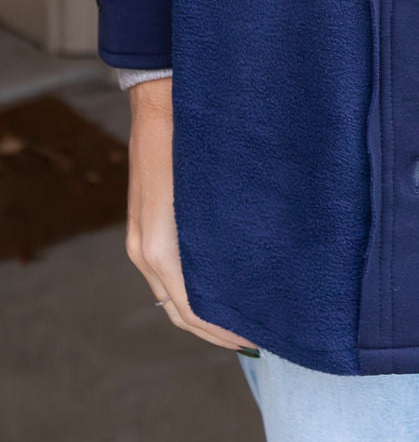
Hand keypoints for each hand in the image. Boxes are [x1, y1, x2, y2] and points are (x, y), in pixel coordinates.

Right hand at [125, 77, 259, 352]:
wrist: (161, 103)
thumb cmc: (191, 139)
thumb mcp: (212, 190)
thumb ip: (221, 234)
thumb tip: (254, 271)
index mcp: (159, 248)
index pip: (190, 311)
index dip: (223, 330)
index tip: (257, 338)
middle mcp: (144, 251)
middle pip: (178, 311)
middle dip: (214, 330)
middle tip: (255, 338)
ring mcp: (140, 240)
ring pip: (170, 294)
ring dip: (201, 312)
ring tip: (241, 317)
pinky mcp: (144, 227)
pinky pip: (165, 273)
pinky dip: (188, 290)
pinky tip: (217, 286)